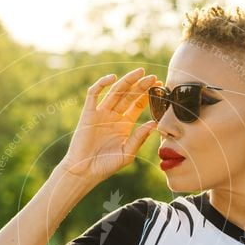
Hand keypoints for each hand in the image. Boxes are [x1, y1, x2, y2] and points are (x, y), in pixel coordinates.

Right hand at [58, 67, 159, 181]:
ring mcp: (100, 113)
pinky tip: (113, 78)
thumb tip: (154, 123)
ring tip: (140, 73)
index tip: (160, 86)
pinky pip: (94, 94)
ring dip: (127, 81)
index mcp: (124, 124)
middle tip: (153, 77)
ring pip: (115, 92)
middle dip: (141, 86)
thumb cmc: (106, 165)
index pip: (138, 104)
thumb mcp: (128, 152)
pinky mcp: (88, 113)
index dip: (148, 95)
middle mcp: (113, 116)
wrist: (85, 171)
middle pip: (129, 95)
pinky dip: (101, 84)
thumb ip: (140, 138)